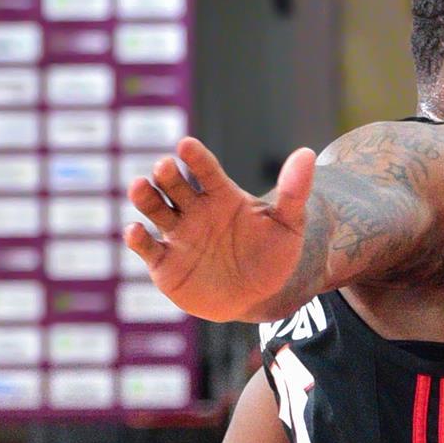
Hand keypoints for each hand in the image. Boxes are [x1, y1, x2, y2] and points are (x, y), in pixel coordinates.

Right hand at [125, 135, 317, 322]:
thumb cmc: (271, 255)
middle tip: (165, 166)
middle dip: (166, 174)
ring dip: (145, 197)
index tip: (186, 146)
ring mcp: (177, 234)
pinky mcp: (164, 262)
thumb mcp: (289, 225)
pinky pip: (147, 247)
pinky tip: (135, 231)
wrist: (258, 296)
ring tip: (139, 187)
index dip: (195, 157)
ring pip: (155, 209)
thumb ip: (294, 192)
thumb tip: (308, 153)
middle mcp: (194, 209)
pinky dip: (138, 238)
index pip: (205, 169)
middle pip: (174, 185)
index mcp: (221, 194)